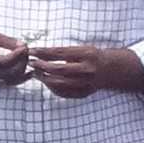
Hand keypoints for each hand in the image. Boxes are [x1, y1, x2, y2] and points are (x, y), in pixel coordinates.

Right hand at [0, 29, 31, 85]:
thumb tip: (24, 46)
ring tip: (26, 56)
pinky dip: (21, 77)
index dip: (18, 55)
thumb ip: (8, 41)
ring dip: (23, 69)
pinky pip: (11, 83)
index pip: (4, 61)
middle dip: (22, 61)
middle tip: (26, 49)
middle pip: (11, 72)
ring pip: (13, 79)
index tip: (25, 46)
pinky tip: (29, 70)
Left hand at [26, 40, 143, 99]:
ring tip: (35, 72)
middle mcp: (86, 69)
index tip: (32, 51)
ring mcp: (85, 83)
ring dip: (44, 78)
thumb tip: (42, 53)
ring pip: (59, 83)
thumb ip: (65, 52)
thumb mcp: (83, 49)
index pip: (59, 53)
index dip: (43, 52)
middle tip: (31, 62)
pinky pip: (64, 93)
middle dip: (41, 66)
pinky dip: (52, 88)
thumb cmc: (93, 56)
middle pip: (58, 69)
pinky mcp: (84, 93)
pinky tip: (46, 81)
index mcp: (86, 54)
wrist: (112, 70)